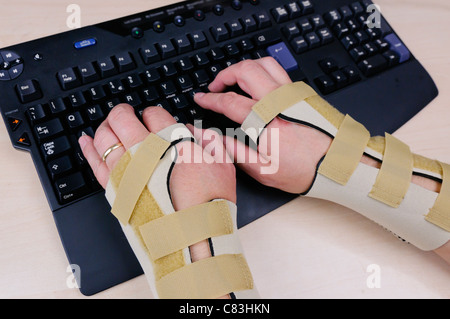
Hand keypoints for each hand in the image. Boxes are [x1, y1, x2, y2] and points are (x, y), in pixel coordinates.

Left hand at [78, 104, 235, 260]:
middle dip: (123, 112)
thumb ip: (209, 139)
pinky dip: (88, 148)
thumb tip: (192, 130)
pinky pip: (94, 162)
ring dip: (106, 126)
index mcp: (172, 140)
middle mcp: (145, 151)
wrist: (195, 236)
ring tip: (109, 125)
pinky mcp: (115, 189)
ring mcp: (127, 170)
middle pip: (122, 119)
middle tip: (125, 112)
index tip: (154, 119)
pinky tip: (86, 140)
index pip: (153, 114)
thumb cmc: (210, 202)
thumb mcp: (223, 163)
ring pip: (105, 137)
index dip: (153, 113)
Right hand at [194, 57, 331, 193]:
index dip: (211, 99)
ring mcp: (293, 94)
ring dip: (245, 67)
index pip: (230, 101)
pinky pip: (279, 71)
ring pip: (264, 64)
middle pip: (246, 71)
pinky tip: (258, 84)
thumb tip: (215, 139)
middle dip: (225, 74)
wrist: (340, 165)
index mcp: (266, 121)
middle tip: (216, 86)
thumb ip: (236, 153)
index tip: (201, 99)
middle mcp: (279, 101)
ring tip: (235, 79)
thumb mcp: (264, 171)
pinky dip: (262, 71)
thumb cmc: (305, 171)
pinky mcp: (304, 94)